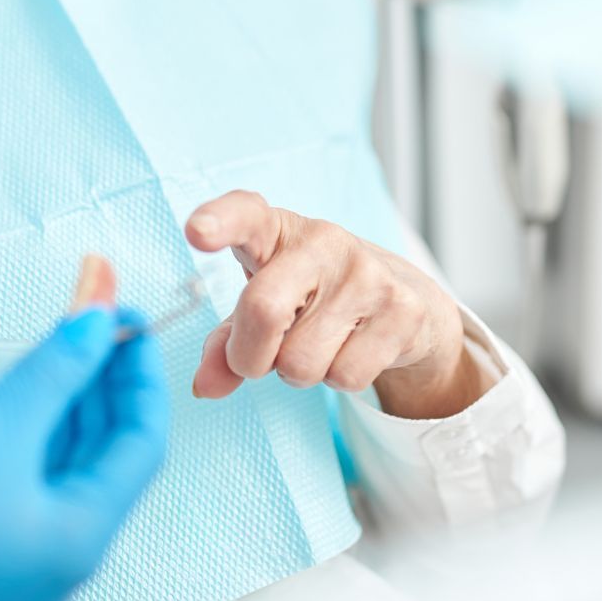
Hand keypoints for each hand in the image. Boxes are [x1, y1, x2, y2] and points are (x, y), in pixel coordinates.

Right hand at [0, 307, 168, 600]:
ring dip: (64, 406)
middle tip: (89, 320)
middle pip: (103, 456)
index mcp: (79, 539)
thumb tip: (97, 322)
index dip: (137, 373)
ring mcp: (22, 569)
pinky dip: (30, 438)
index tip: (126, 319)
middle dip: (99, 382)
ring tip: (55, 346)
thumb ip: (52, 372)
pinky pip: (25, 489)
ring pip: (63, 471)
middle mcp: (60, 562)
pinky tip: (18, 397)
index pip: (141, 442)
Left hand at [186, 190, 489, 419]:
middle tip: (258, 359)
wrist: (404, 299)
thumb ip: (227, 341)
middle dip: (249, 357)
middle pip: (263, 310)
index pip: (245, 213)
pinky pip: (345, 377)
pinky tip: (353, 348)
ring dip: (300, 372)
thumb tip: (205, 387)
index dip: (220, 221)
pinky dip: (339, 379)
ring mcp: (367, 273)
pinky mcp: (403, 310)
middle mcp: (323, 241)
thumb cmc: (313, 296)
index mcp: (276, 231)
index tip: (197, 231)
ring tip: (320, 343)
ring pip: (302, 362)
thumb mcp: (264, 304)